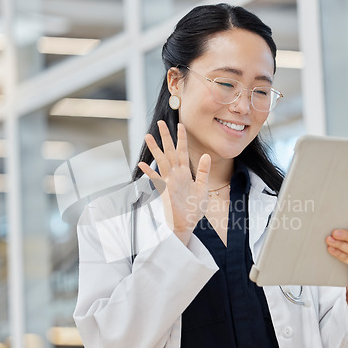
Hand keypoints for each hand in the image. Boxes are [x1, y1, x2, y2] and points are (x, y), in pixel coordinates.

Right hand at [137, 121, 210, 243]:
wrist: (188, 224)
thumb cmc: (194, 207)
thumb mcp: (203, 187)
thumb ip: (203, 171)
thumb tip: (206, 155)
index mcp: (185, 172)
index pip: (182, 151)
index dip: (181, 138)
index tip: (180, 125)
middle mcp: (176, 174)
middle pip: (170, 151)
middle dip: (165, 137)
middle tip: (160, 123)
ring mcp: (169, 181)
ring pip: (161, 161)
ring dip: (155, 149)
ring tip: (148, 136)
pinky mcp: (165, 191)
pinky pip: (156, 179)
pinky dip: (149, 172)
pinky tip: (142, 164)